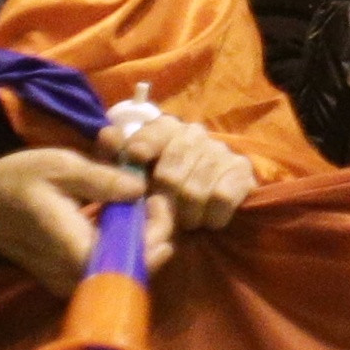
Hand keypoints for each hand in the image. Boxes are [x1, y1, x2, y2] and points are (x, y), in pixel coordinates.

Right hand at [0, 147, 146, 290]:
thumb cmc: (17, 182)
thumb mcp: (60, 167)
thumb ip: (102, 180)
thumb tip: (140, 189)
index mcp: (77, 250)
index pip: (134, 259)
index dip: (156, 232)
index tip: (157, 198)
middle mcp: (76, 275)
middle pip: (134, 265)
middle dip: (152, 229)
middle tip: (153, 195)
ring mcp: (72, 279)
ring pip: (122, 265)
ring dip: (138, 232)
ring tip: (140, 198)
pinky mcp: (69, 275)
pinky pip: (106, 263)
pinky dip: (120, 238)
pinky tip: (121, 211)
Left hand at [106, 101, 259, 233]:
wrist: (206, 209)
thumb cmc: (160, 192)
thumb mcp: (132, 177)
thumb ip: (115, 158)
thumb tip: (108, 136)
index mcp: (166, 129)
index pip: (156, 132)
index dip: (145, 145)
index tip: (137, 159)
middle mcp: (194, 133)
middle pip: (171, 172)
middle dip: (163, 201)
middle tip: (163, 215)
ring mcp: (220, 151)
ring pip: (194, 190)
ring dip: (187, 215)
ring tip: (186, 220)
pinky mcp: (241, 170)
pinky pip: (221, 197)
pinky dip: (211, 216)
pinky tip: (208, 219)